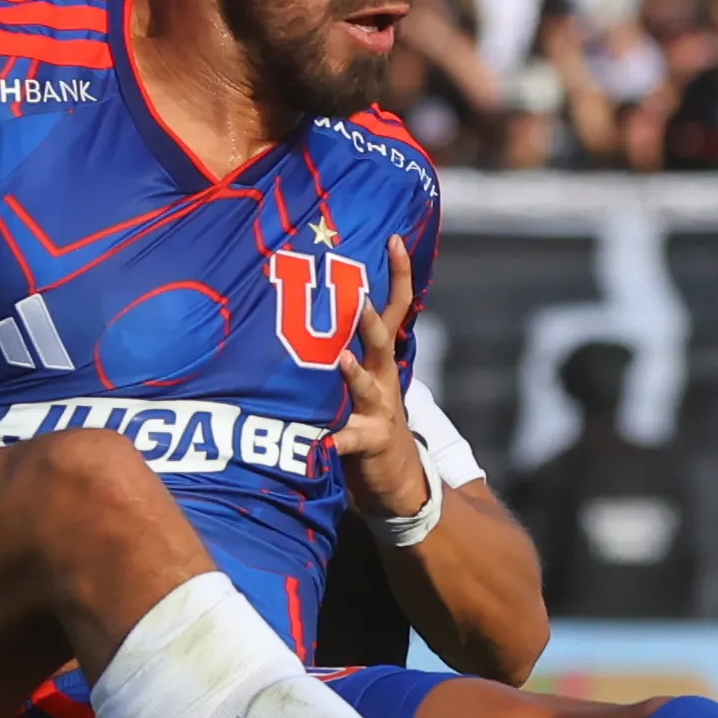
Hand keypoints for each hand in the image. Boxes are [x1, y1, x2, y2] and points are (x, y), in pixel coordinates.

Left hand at [332, 237, 430, 517]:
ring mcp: (378, 411)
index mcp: (383, 358)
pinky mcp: (366, 444)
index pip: (396, 308)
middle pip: (382, 342)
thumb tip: (328, 292)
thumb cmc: (370, 416)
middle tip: (359, 297)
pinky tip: (318, 443)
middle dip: (370, 320)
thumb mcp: (368, 374)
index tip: (394, 239)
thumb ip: (350, 339)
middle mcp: (385, 378)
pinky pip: (345, 442)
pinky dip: (331, 442)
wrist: (398, 478)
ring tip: (339, 360)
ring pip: (367, 387)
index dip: (399, 274)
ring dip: (354, 374)